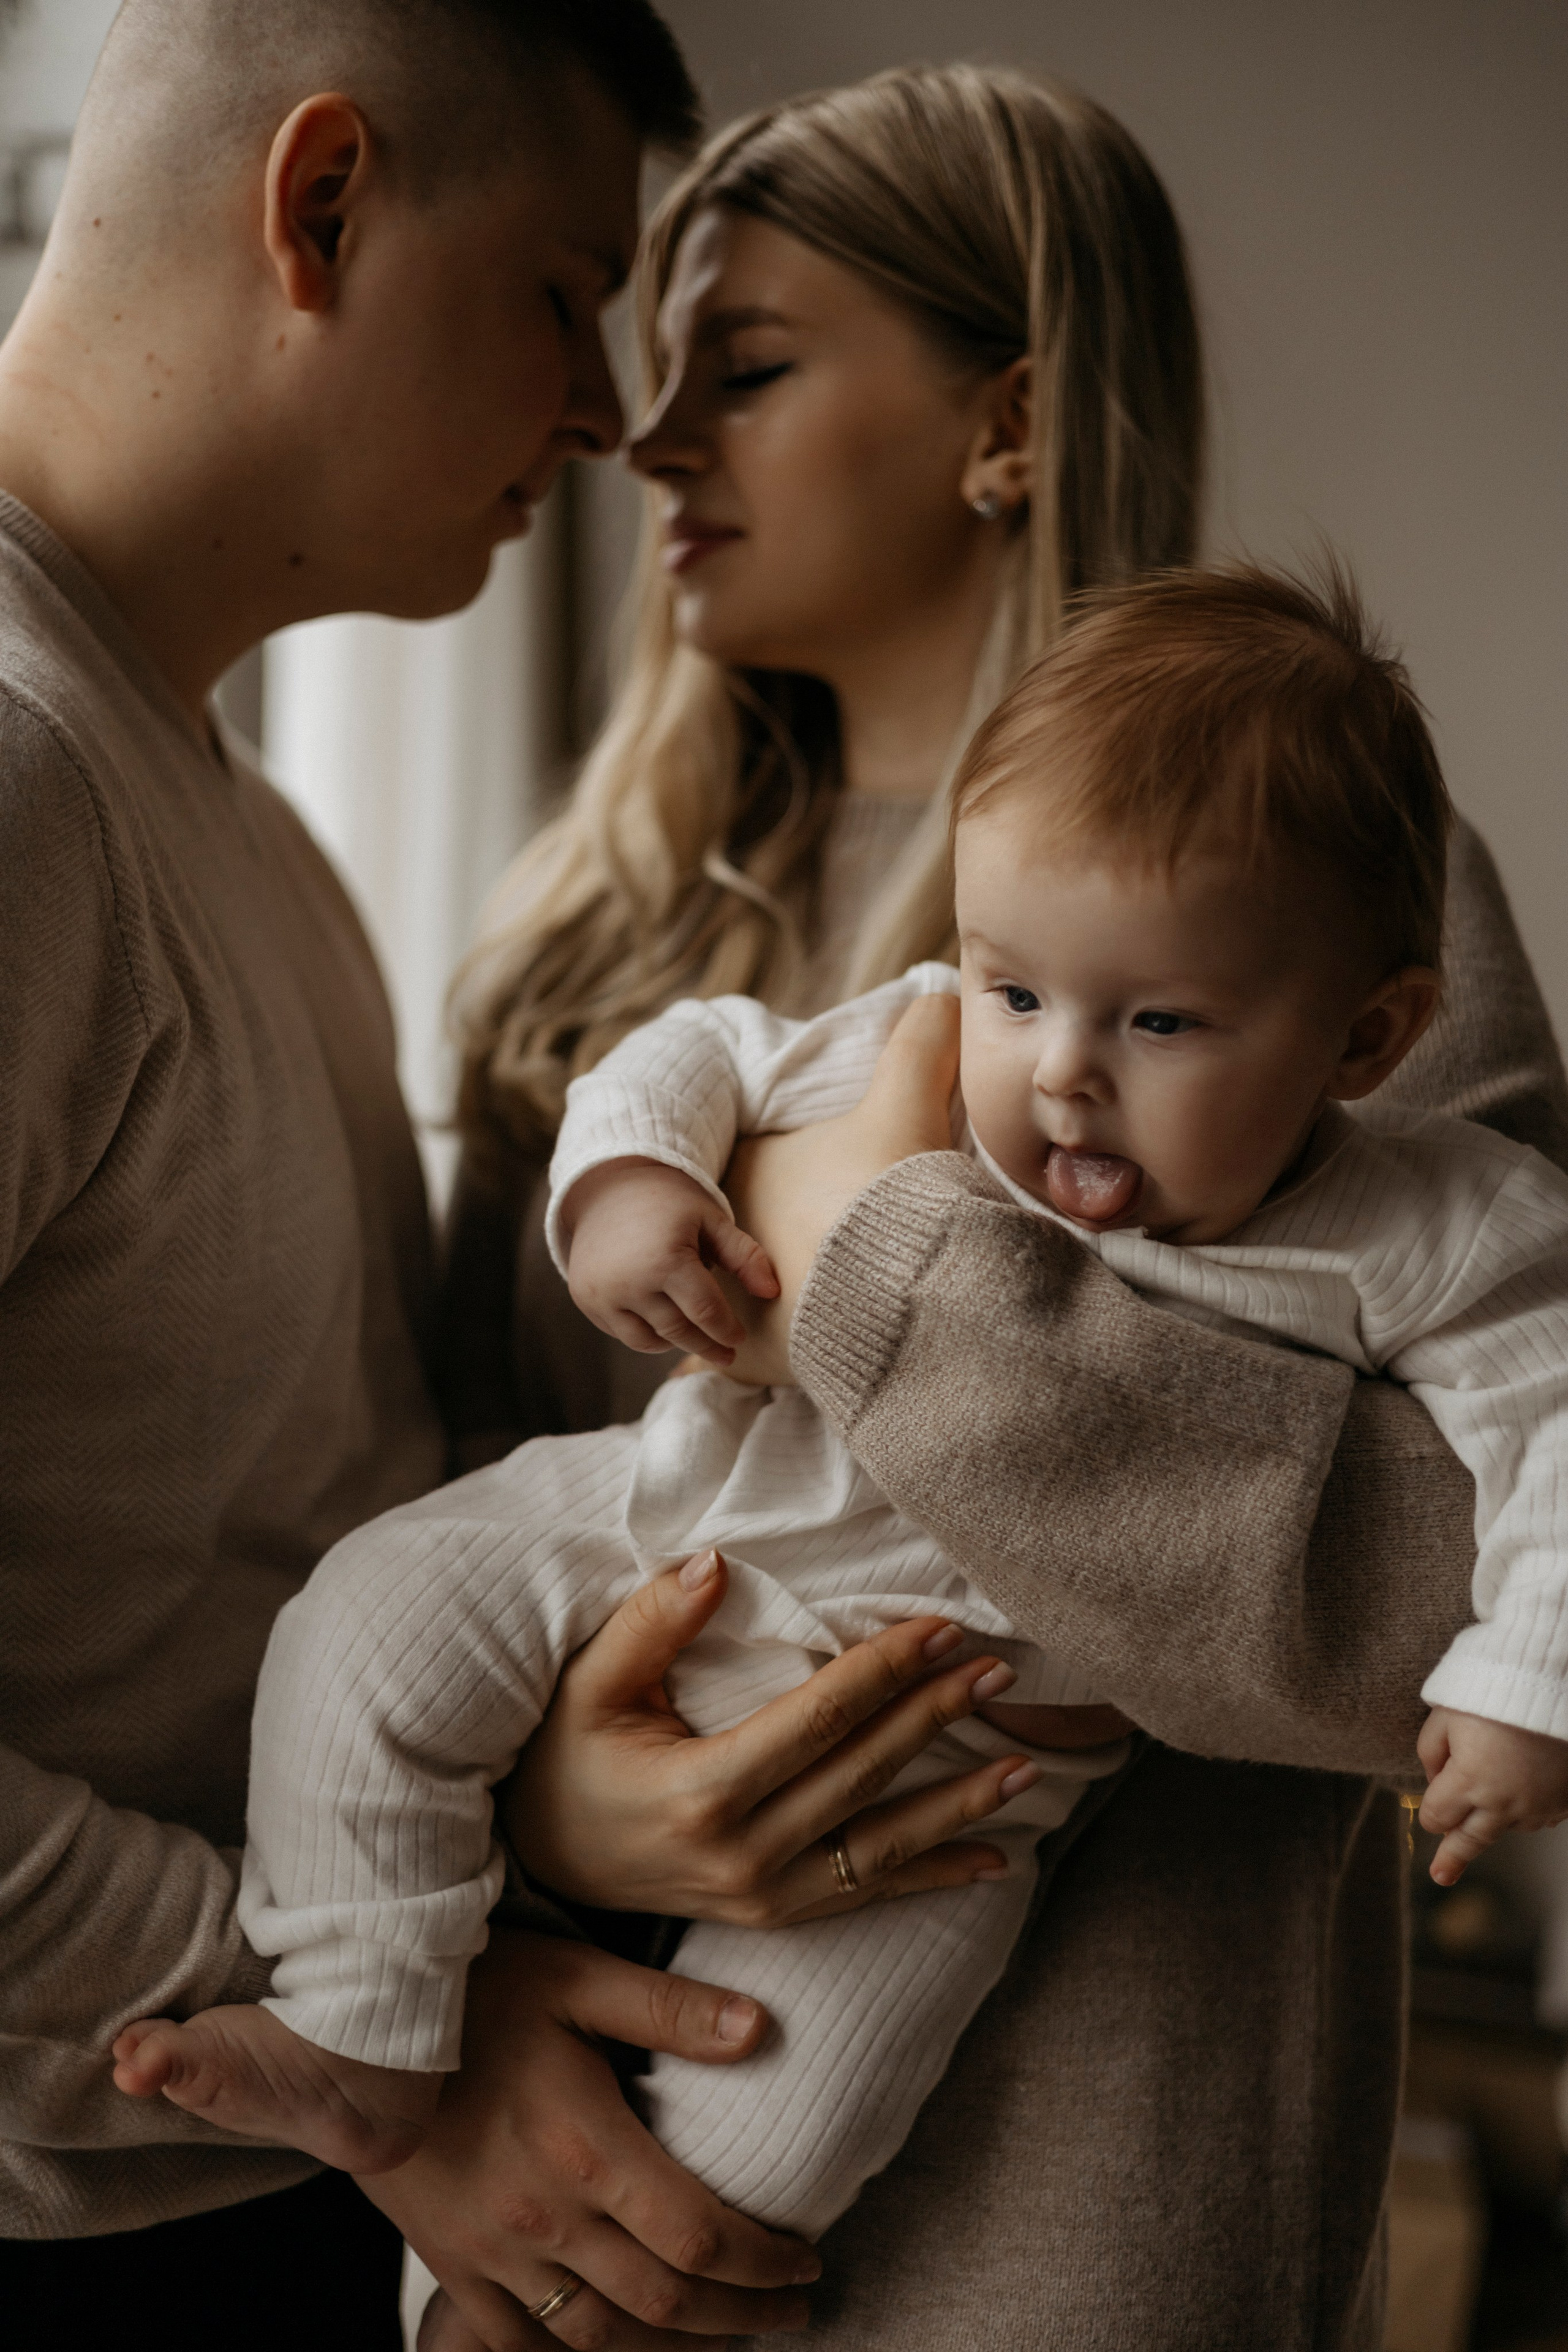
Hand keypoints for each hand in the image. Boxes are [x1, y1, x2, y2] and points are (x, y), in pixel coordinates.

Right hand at [359, 1928, 817, 2350]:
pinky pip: (519, 2347)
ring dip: (673, 2351)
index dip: (764, 2264)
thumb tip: (761, 2028)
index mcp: (586, 2147)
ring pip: (600, 2340)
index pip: (700, 2236)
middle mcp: (544, 2217)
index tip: (805, 2265)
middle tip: (791, 2313)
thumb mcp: (576, 1976)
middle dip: (741, 2318)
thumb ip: (669, 2010)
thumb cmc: (474, 1992)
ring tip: (725, 2339)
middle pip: (664, 2302)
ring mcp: (493, 2253)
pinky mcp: (452, 2267)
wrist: (351, 2033)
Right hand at [504, 1548, 1032, 1925]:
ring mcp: (761, 1896)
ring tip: (1027, 1763)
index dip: (886, 1670)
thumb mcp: (590, 1682)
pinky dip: (936, 1877)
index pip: (820, 1718)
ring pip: (882, 1845)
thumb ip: (652, 1622)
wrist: (538, 1858)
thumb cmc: (564, 1756)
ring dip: (961, 1804)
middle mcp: (741, 1853)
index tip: (941, 1628)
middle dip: (937, 1718)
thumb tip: (717, 1562)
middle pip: (863, 1774)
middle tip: (1000, 1671)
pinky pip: (868, 1896)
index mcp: (701, 1790)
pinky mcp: (773, 1917)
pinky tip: (995, 1859)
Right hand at [563, 1158, 778, 1367]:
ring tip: (695, 1337)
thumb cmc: (669, 1203)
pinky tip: (662, 1324)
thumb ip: (744, 1256)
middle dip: (706, 1345)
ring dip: (676, 1342)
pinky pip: (622, 1332)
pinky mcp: (586, 1300)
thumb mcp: (711, 1219)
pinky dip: (646, 1333)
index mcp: (665, 1259)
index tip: (740, 1339)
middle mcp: (629, 1282)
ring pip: (648, 1340)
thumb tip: (772, 1293)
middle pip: (678, 1332)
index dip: (727, 1330)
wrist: (607, 1187)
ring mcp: (602, 1294)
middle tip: (726, 1355)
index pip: (706, 1312)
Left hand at [723, 993, 960, 1384]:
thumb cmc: (887, 1196)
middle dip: (783, 1239)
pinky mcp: (744, 1361)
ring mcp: (726, 1301)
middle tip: (837, 1250)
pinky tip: (806, 1348)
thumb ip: (924, 1040)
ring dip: (773, 1299)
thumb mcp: (910, 1102)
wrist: (893, 1296)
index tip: (839, 1188)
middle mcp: (717, 1235)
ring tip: (826, 1303)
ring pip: (741, 1294)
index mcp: (744, 1171)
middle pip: (748, 1231)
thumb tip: (945, 994)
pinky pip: (743, 1354)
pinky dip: (770, 1352)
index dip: (799, 1173)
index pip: (758, 1166)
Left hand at [1418, 1705, 1567, 1883]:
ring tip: (1485, 1813)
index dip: (1430, 1811)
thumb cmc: (1492, 1694)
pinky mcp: (1564, 1802)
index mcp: (1468, 1782)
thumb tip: (1434, 1781)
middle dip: (1452, 1857)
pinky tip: (1522, 1790)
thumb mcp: (1445, 1716)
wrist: (1550, 1687)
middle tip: (1440, 1876)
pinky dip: (1526, 1810)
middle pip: (1470, 1840)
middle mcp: (1503, 1802)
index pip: (1436, 1816)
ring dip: (1492, 1822)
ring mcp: (1537, 1806)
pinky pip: (1538, 1817)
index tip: (1429, 1810)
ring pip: (1505, 1828)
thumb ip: (1430, 1753)